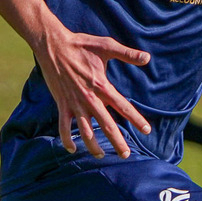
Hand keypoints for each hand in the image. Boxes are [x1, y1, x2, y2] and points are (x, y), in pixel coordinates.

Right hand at [33, 21, 150, 157]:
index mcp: (102, 86)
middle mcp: (89, 99)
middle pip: (106, 125)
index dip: (136, 119)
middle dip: (117, 142)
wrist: (53, 45)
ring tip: (101, 156)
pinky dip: (67, 139)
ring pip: (85, 131)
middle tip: (126, 155)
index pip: (123, 106)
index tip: (146, 130)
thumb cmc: (81, 44)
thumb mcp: (106, 46)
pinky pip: (64, 126)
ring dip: (93, 146)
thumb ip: (128, 54)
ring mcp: (74, 103)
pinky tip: (72, 149)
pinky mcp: (62, 104)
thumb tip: (147, 58)